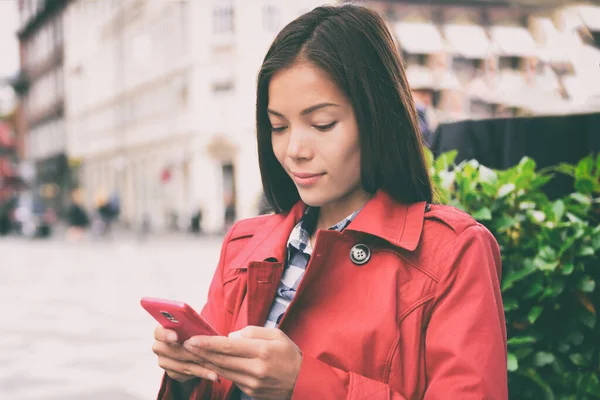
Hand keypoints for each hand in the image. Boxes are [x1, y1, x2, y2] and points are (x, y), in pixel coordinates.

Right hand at [152, 325, 219, 382]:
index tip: (175, 337)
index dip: (166, 335)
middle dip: (190, 354)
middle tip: (205, 357)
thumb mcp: (194, 326)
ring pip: (180, 366)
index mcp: (162, 330)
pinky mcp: (171, 372)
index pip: (159, 332)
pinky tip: (211, 374)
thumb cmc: (194, 331)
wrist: (194, 344)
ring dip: (199, 369)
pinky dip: (199, 374)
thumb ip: (193, 327)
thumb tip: (202, 331)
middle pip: (171, 351)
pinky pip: (184, 375)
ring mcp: (163, 361)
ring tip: (214, 372)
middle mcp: (159, 346)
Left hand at [183, 326, 301, 399]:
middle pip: (221, 360)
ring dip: (206, 362)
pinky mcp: (251, 393)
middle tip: (185, 344)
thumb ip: (252, 332)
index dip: (208, 343)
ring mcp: (252, 384)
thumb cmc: (290, 355)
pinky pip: (231, 379)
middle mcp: (256, 369)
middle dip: (201, 352)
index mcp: (262, 351)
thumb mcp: (277, 335)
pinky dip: (219, 370)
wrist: (304, 382)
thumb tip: (230, 336)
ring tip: (193, 353)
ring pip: (223, 371)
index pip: (228, 346)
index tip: (192, 339)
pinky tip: (211, 363)